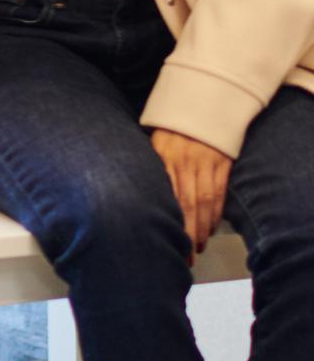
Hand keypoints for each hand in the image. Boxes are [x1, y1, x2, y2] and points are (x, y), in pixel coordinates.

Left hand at [149, 128, 231, 257]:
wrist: (200, 103)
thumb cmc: (171, 127)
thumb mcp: (153, 143)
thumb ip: (149, 168)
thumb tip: (137, 196)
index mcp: (163, 157)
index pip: (165, 197)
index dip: (166, 223)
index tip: (162, 243)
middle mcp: (184, 161)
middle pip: (185, 205)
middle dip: (185, 234)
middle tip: (183, 258)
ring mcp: (205, 162)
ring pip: (204, 201)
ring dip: (201, 228)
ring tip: (197, 247)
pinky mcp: (223, 161)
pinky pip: (219, 191)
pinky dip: (216, 212)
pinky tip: (211, 227)